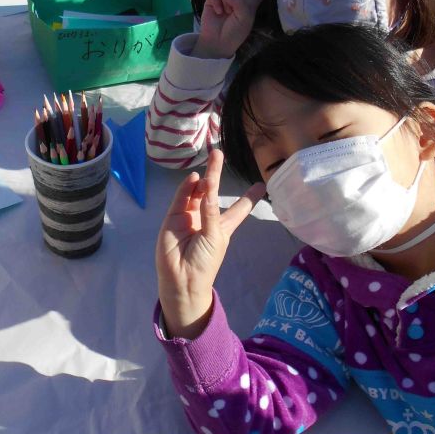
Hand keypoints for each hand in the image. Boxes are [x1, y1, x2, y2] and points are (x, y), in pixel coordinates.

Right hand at [156, 149, 264, 338]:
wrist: (183, 279)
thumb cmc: (205, 261)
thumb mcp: (215, 236)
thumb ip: (210, 210)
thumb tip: (206, 183)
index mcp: (221, 227)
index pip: (238, 210)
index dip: (248, 198)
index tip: (261, 186)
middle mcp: (205, 218)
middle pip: (211, 192)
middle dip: (216, 174)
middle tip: (218, 154)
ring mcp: (188, 217)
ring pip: (196, 192)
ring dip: (203, 176)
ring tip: (211, 159)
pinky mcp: (173, 218)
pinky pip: (181, 199)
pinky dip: (187, 187)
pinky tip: (195, 178)